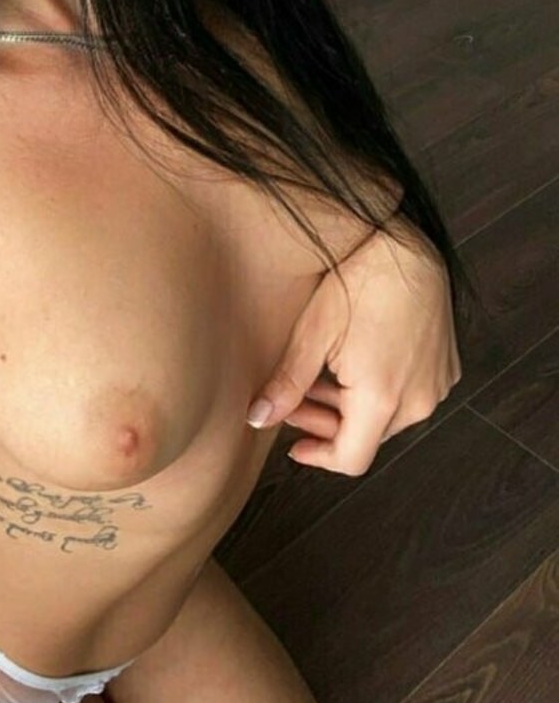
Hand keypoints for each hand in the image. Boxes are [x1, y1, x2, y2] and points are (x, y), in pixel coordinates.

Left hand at [245, 218, 461, 474]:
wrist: (404, 243)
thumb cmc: (355, 281)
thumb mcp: (313, 333)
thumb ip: (287, 384)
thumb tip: (257, 419)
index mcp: (382, 398)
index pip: (351, 459)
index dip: (319, 457)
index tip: (294, 446)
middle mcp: (418, 400)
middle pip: (367, 436)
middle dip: (327, 424)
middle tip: (295, 400)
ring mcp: (437, 384)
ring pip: (387, 417)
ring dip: (352, 407)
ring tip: (321, 376)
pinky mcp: (446, 368)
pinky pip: (409, 395)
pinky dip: (380, 391)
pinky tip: (354, 362)